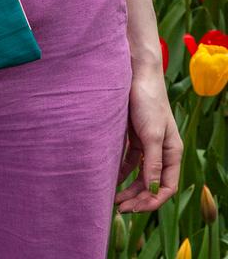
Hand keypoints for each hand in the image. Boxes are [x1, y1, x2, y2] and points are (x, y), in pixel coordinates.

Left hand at [114, 65, 183, 212]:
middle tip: (118, 207)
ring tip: (112, 197)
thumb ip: (152, 162)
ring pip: (140, 173)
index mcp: (172, 153)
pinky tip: (110, 177)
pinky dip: (121, 170)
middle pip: (151, 183)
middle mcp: (162, 151)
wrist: (135, 75)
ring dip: (128, 187)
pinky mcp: (134, 135)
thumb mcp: (151, 135)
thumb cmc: (147, 102)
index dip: (150, 201)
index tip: (132, 208)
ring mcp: (148, 143)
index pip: (165, 187)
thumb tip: (150, 190)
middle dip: (137, 197)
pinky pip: (129, 160)